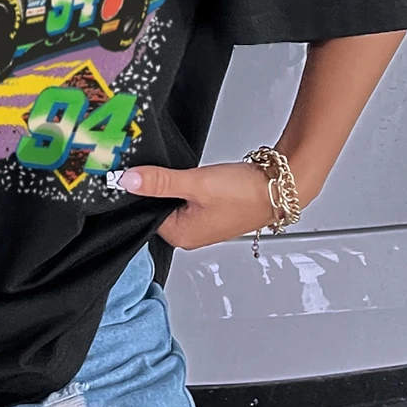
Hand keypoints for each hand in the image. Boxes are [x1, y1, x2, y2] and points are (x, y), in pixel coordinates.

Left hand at [118, 160, 286, 249]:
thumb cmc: (245, 193)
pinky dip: (189, 186)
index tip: (140, 172)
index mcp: (181, 236)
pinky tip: (197, 177)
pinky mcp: (212, 212)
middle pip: (158, 208)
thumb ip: (159, 181)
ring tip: (186, 174)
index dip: (142, 191)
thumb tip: (127, 181)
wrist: (278, 188)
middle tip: (165, 169)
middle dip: (158, 188)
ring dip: (175, 186)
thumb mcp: (195, 183)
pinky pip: (189, 199)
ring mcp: (202, 224)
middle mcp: (190, 235)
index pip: (145, 212)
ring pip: (174, 201)